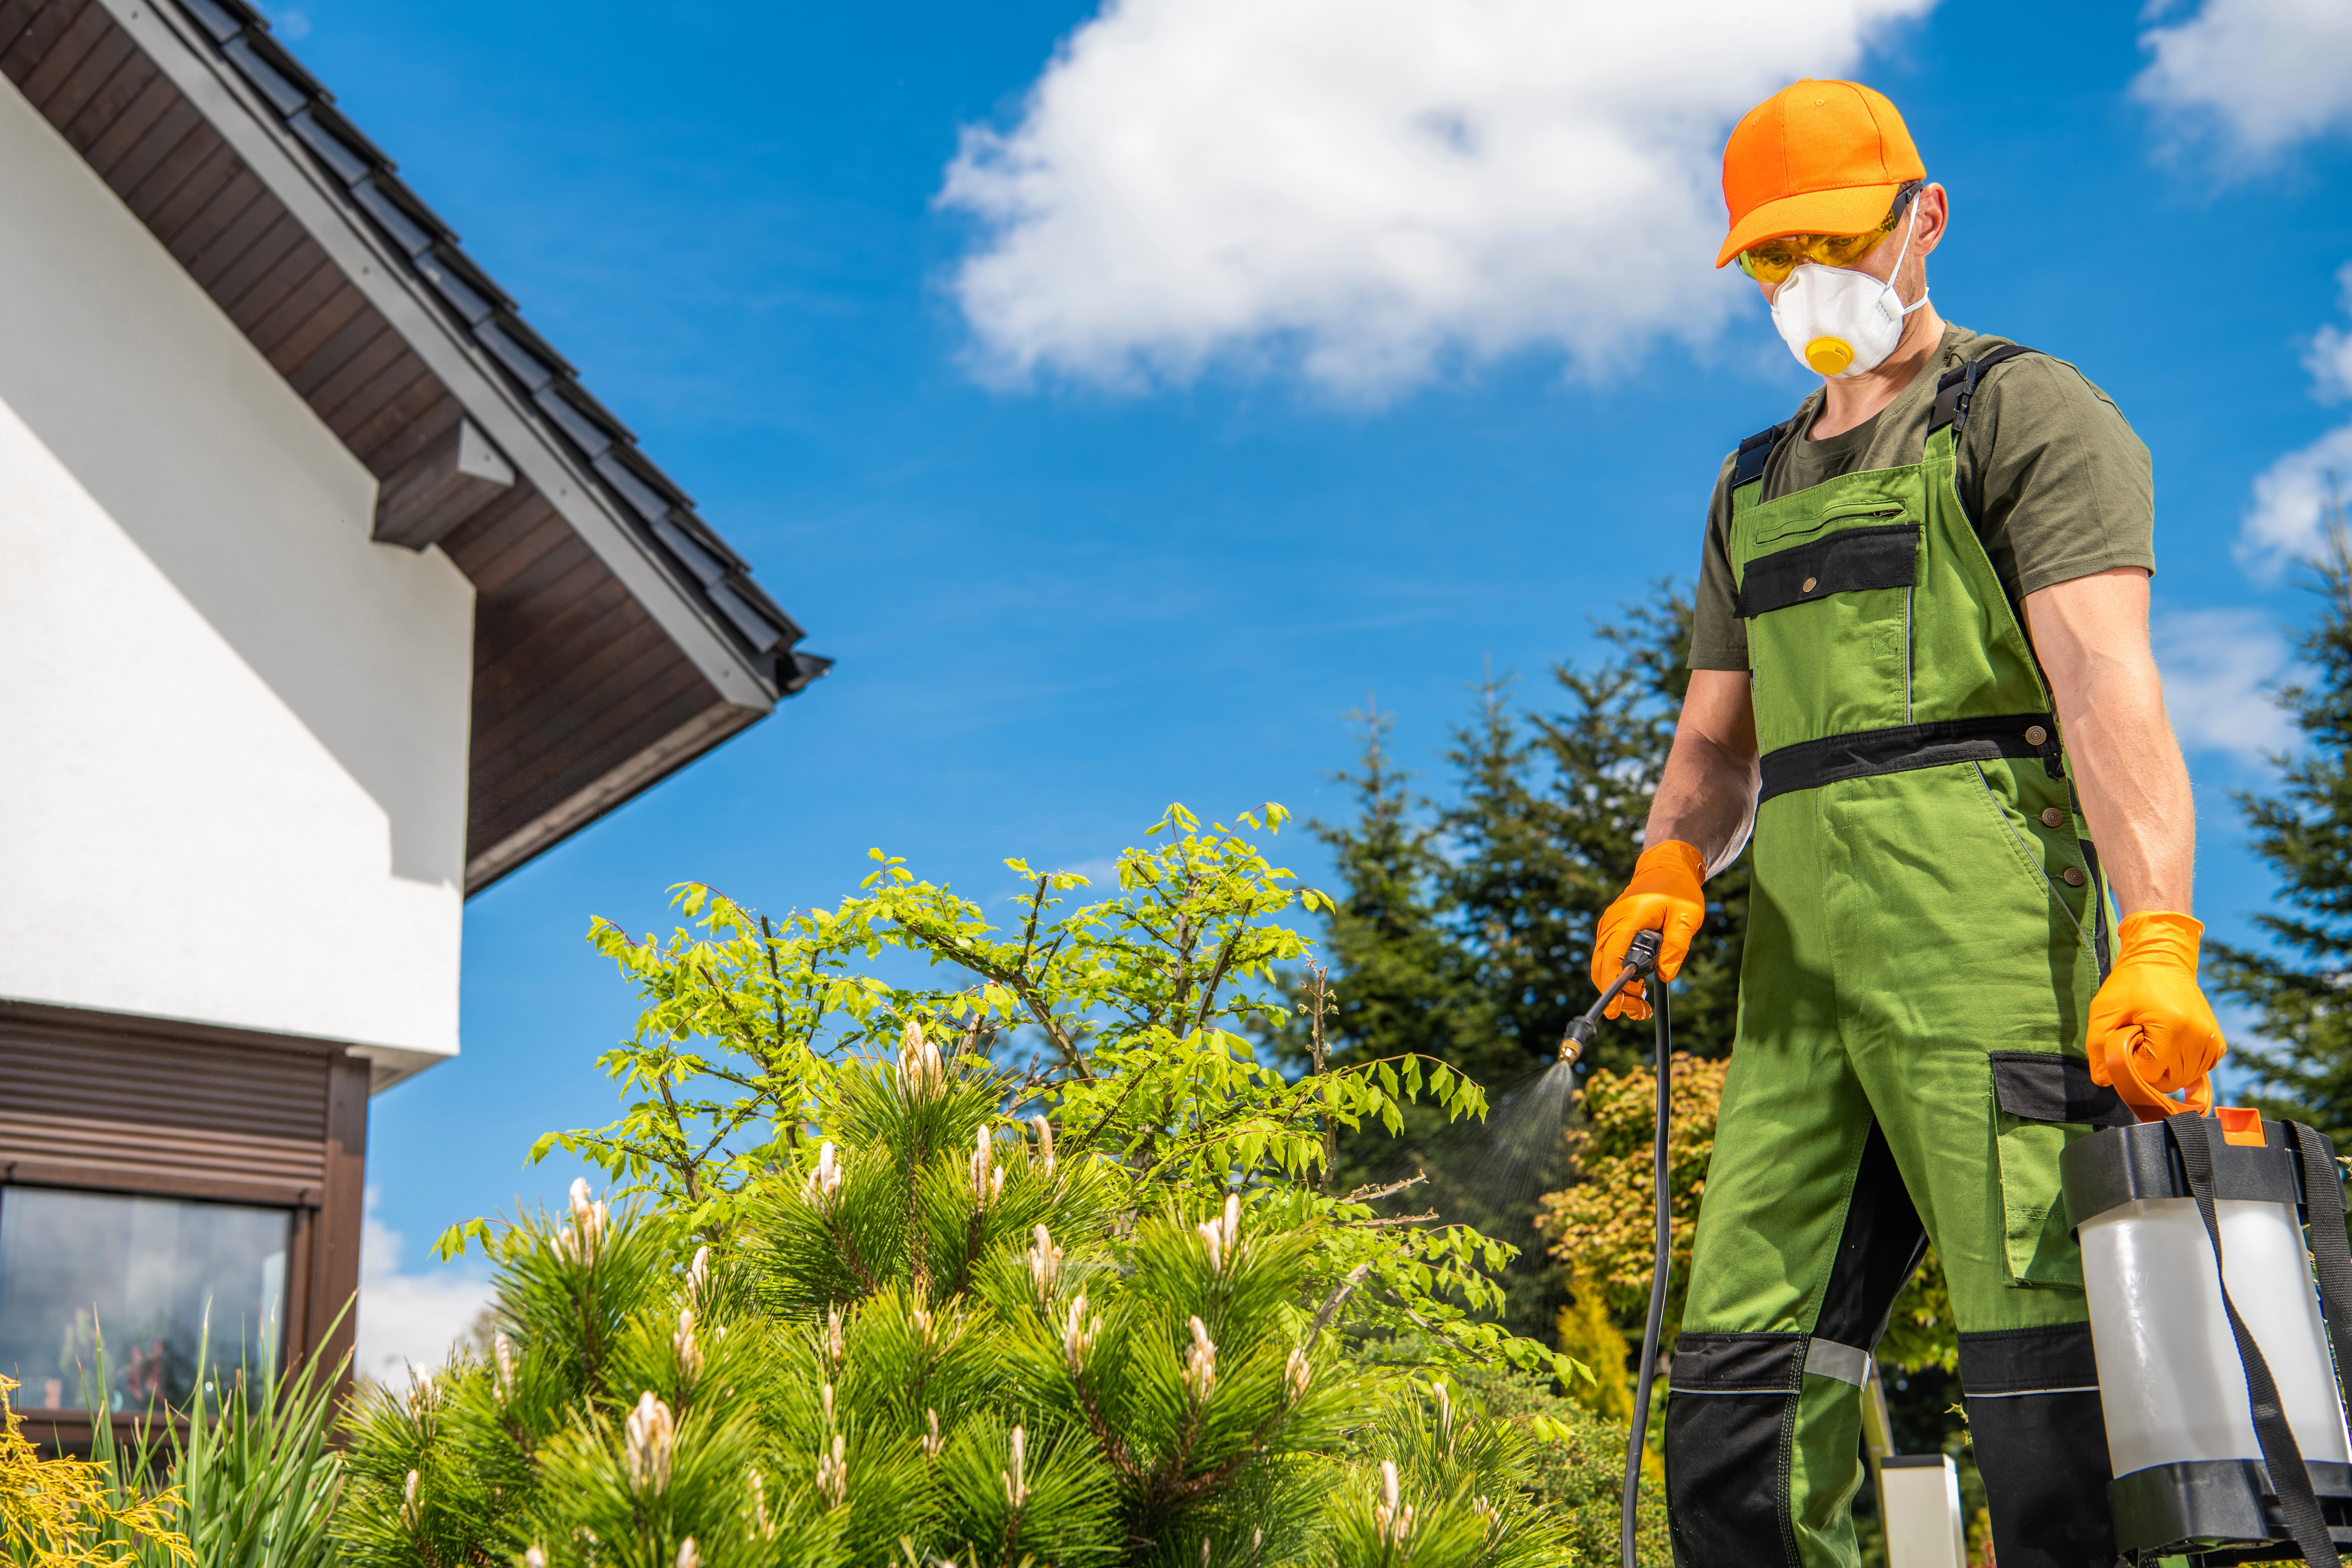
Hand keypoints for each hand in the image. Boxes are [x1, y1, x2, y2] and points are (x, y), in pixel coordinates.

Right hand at [1592, 841, 1707, 1020]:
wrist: (1666, 866)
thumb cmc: (1678, 890)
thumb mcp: (1687, 916)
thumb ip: (1677, 946)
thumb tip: (1665, 976)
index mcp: (1627, 918)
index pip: (1611, 958)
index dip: (1612, 986)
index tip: (1617, 1009)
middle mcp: (1611, 924)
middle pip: (1601, 967)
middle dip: (1617, 994)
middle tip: (1640, 1011)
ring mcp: (1609, 928)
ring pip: (1602, 966)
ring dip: (1619, 988)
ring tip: (1642, 1004)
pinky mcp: (1613, 932)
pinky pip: (1609, 958)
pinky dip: (1619, 976)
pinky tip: (1638, 987)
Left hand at [2088, 912, 2224, 1116]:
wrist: (2163, 960)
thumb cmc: (2130, 984)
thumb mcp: (2103, 1010)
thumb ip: (2098, 1047)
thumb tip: (2104, 1080)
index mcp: (2173, 1028)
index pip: (2146, 1074)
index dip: (2127, 1063)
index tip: (2124, 1038)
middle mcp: (2200, 1038)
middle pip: (2164, 1082)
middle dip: (2144, 1068)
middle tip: (2137, 1037)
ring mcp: (2213, 1043)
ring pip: (2179, 1081)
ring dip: (2160, 1068)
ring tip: (2152, 1038)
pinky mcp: (2218, 1046)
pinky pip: (2194, 1073)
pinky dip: (2177, 1066)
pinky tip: (2167, 1044)